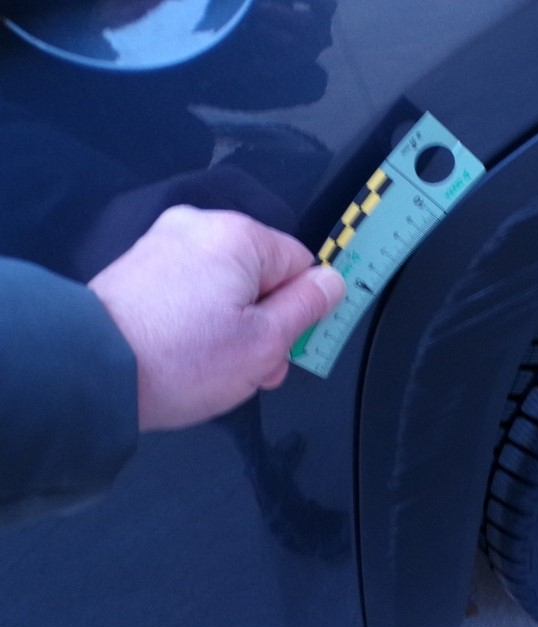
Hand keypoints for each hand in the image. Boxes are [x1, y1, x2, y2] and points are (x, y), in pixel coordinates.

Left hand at [88, 205, 344, 430]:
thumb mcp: (267, 343)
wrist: (88, 373)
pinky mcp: (139, 268)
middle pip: (263, 275)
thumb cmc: (178, 360)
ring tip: (216, 367)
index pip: (302, 264)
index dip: (303, 310)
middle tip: (253, 368)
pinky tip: (187, 355)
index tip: (290, 346)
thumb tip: (332, 282)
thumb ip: (308, 307)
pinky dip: (198, 320)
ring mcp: (164, 244)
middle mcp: (200, 226)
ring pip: (227, 286)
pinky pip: (191, 290)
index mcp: (239, 236)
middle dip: (266, 323)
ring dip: (234, 326)